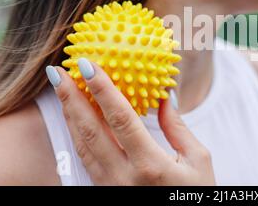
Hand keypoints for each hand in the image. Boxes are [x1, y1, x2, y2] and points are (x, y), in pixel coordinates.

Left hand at [46, 58, 215, 185]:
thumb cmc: (196, 196)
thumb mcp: (198, 160)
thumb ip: (177, 127)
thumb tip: (164, 97)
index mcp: (150, 164)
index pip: (120, 118)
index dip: (103, 89)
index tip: (89, 65)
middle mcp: (124, 177)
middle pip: (90, 131)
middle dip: (71, 98)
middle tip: (59, 72)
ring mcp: (111, 187)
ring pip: (81, 146)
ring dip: (69, 115)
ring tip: (62, 89)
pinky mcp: (106, 191)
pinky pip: (85, 160)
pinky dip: (77, 135)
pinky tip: (74, 118)